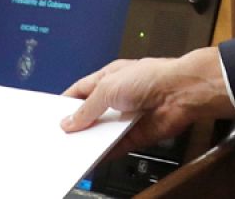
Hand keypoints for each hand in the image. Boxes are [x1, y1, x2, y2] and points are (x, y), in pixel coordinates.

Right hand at [62, 47, 234, 154]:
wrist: (180, 92)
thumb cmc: (151, 77)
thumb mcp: (108, 87)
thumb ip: (87, 107)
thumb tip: (69, 121)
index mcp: (110, 77)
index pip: (82, 91)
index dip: (68, 103)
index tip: (54, 116)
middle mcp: (119, 96)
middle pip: (92, 114)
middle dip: (78, 125)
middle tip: (61, 137)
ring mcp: (128, 116)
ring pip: (104, 132)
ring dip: (92, 141)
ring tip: (73, 151)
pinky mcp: (137, 134)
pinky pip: (117, 146)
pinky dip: (107, 153)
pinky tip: (94, 158)